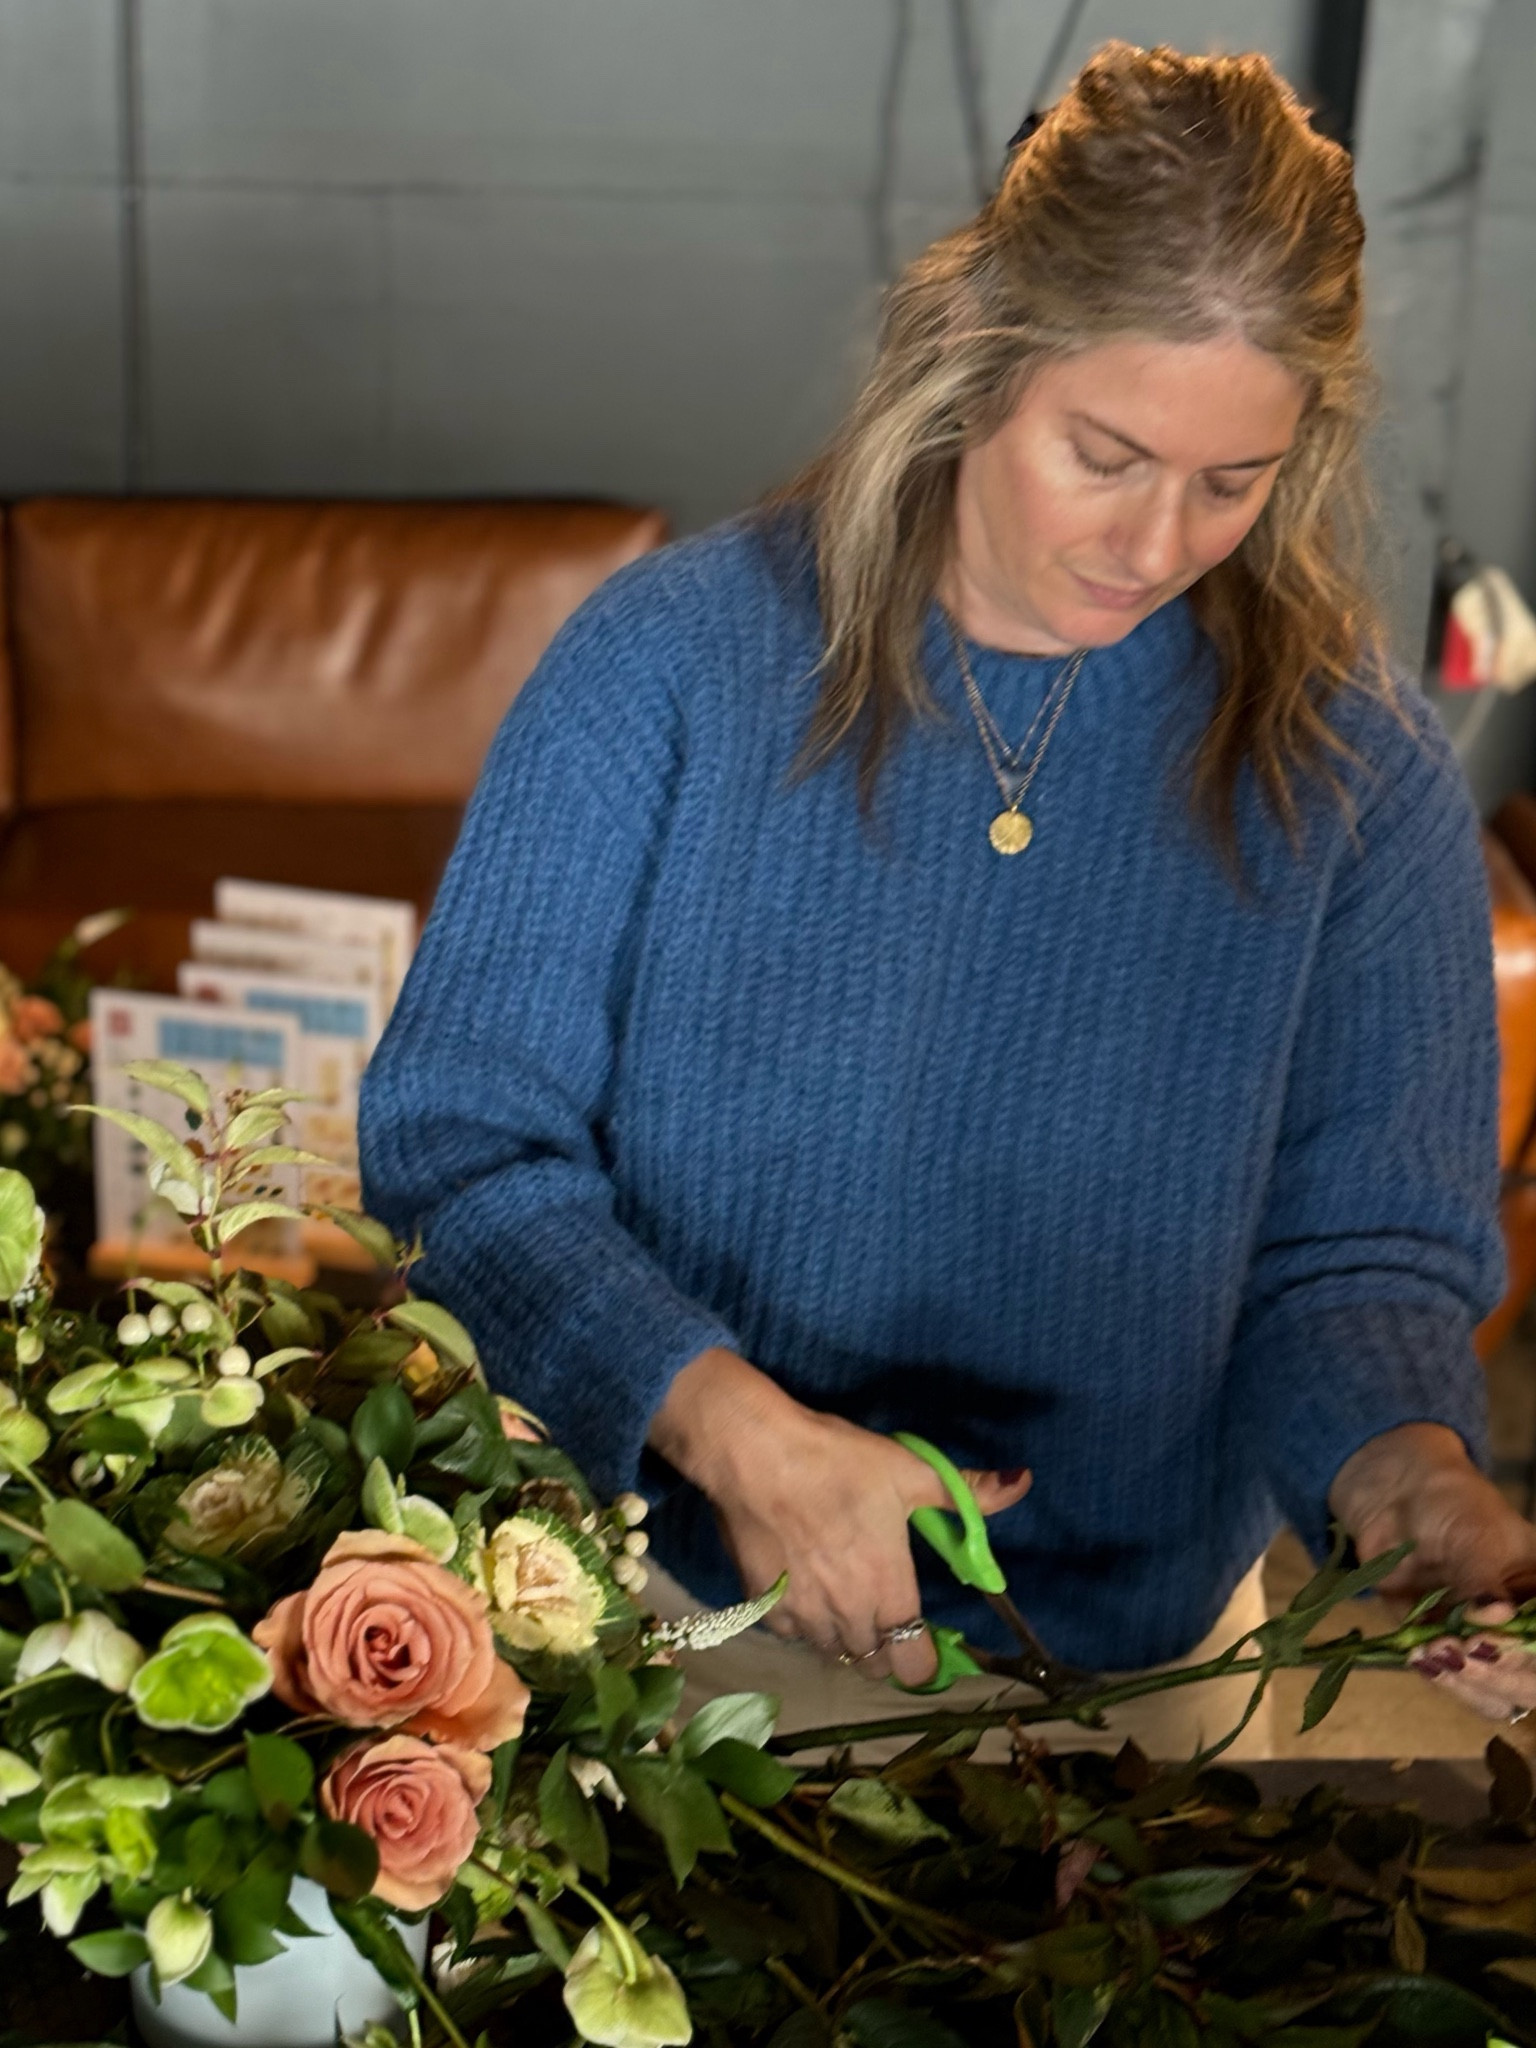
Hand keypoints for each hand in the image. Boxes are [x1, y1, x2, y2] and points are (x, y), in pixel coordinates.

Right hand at [648, 1348, 1031, 1686]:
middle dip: (886, 1647)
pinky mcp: (764, 1608)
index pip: (914, 1666)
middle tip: (884, 1609)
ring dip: (845, 1637)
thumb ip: (967, 1491)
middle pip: (874, 1665)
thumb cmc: (838, 1462)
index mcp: (890, 1590)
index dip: (924, 1661)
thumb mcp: (910, 1470)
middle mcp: (849, 1616)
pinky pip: (795, 1636)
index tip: (924, 1638)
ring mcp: (804, 1617)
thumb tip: (1023, 1482)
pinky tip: (805, 1589)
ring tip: (844, 1597)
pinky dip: (805, 1624)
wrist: (754, 1455)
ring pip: (834, 1653)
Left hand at [1329, 1423, 1535, 1724]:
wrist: (1395, 1492)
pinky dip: (1435, 1674)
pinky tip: (1420, 1656)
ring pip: (1490, 1691)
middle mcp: (1517, 1627)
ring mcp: (1478, 1639)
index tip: (1496, 1644)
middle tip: (1468, 1651)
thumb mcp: (1477, 1534)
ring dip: (1467, 1683)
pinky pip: (1445, 1676)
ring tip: (1438, 1652)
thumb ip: (1483, 1579)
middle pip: (1526, 1681)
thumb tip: (1495, 1615)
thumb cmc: (1453, 1502)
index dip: (1527, 1657)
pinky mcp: (1436, 1643)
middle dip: (1501, 1674)